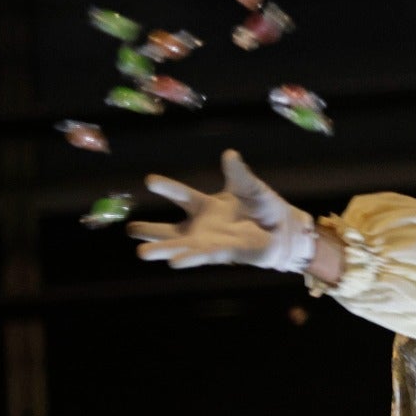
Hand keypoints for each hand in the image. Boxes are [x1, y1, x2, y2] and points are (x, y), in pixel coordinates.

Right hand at [129, 149, 317, 271]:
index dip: (168, 187)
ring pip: (183, 247)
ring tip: (142, 253)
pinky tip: (173, 262)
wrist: (285, 231)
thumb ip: (238, 173)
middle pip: (172, 230)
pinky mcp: (225, 254)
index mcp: (208, 206)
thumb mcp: (250, 187)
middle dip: (152, 231)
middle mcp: (204, 227)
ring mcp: (212, 242)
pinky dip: (189, 258)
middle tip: (130, 230)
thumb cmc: (265, 208)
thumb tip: (230, 154)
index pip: (183, 195)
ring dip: (164, 249)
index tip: (149, 179)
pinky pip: (204, 257)